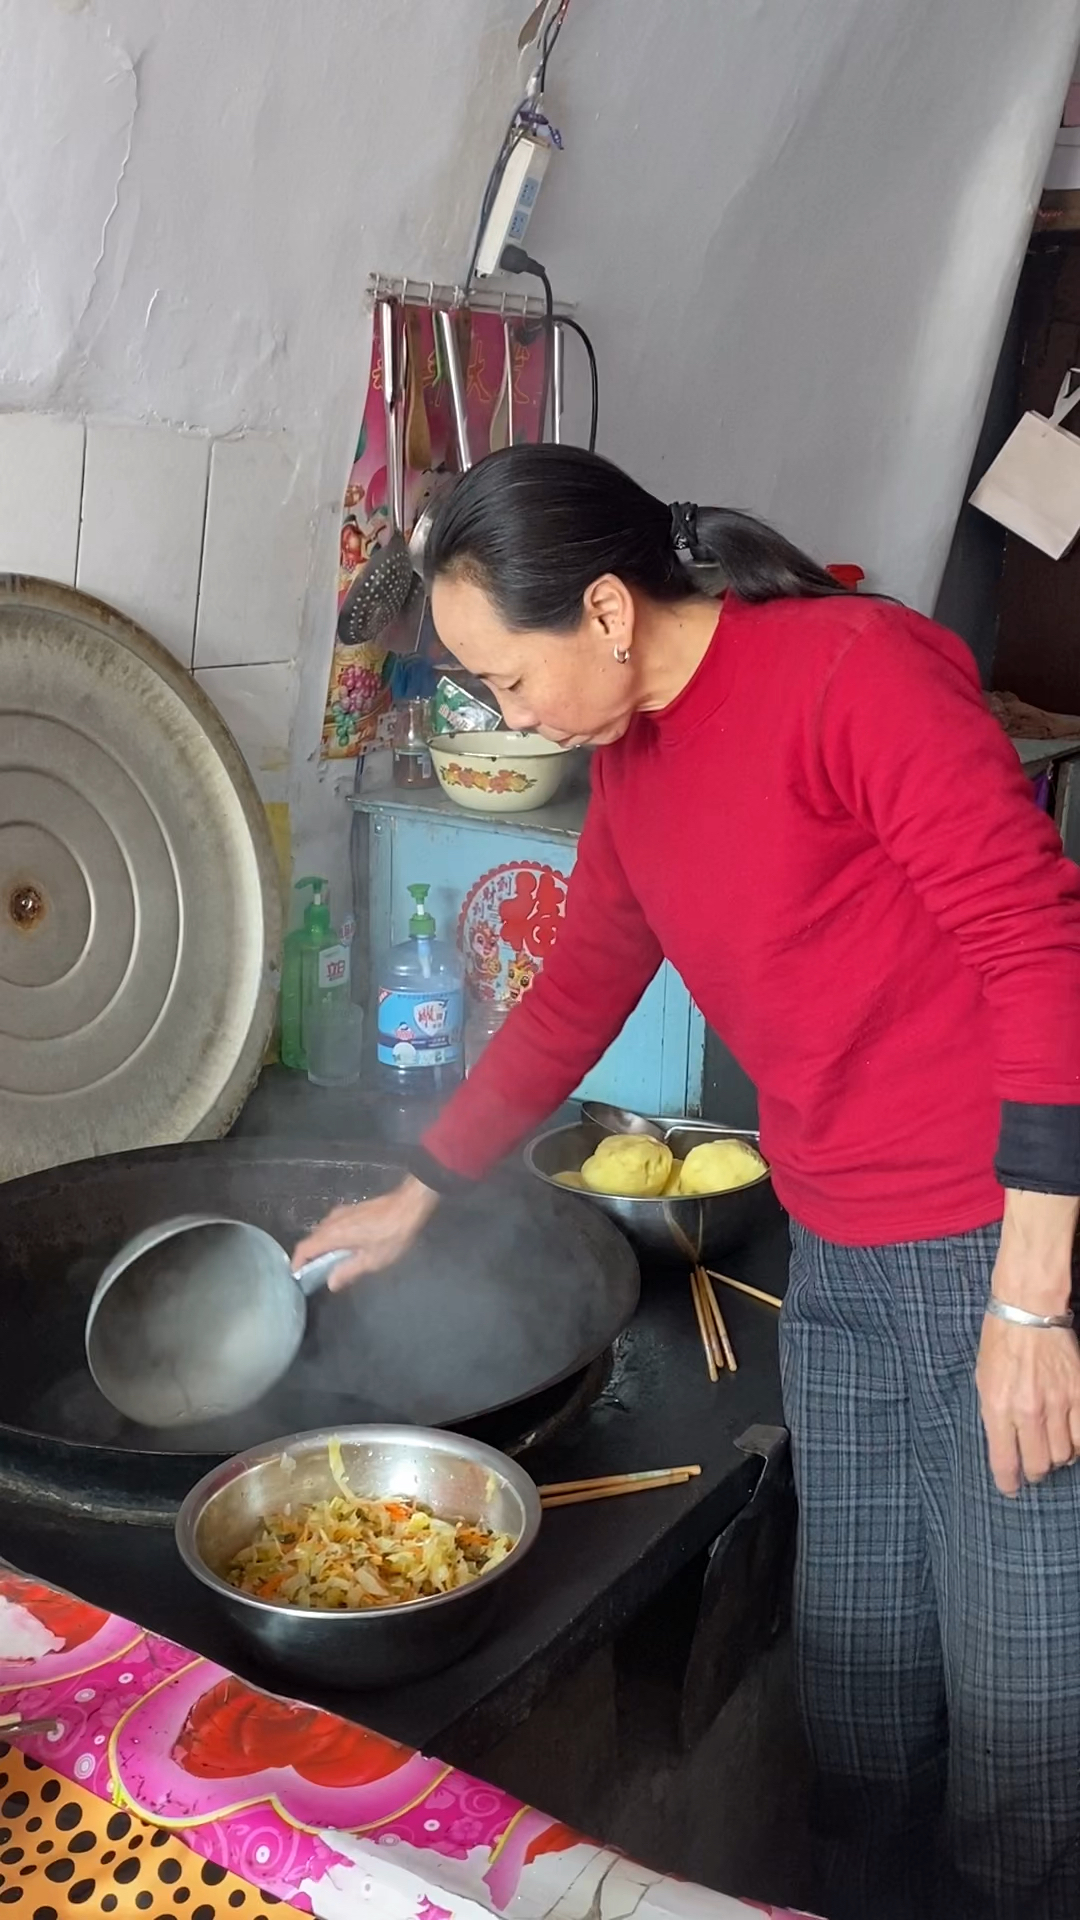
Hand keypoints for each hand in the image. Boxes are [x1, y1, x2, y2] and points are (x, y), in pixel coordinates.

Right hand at [292, 1175, 439, 1292]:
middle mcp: (331, 1221)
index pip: (304, 1248)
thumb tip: (330, 1283)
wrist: (409, 1206)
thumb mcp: (371, 1260)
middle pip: (311, 1240)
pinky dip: (331, 1240)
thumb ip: (348, 1271)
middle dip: (310, 1258)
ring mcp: (341, 1213)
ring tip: (331, 1265)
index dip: (297, 1263)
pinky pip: (333, 1227)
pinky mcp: (351, 1210)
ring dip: (322, 1248)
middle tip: (315, 1276)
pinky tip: (345, 1249)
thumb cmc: (391, 1236)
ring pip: (322, 1233)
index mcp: (332, 1234)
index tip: (297, 1276)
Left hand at [976, 1314, 1079, 1494]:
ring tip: (1050, 1448)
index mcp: (997, 1407)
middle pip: (1038, 1464)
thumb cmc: (999, 1344)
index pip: (1005, 1462)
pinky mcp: (1079, 1393)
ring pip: (1063, 1454)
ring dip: (1056, 1457)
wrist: (1028, 1311)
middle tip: (1032, 1467)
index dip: (1009, 1482)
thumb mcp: (984, 1381)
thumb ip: (994, 1416)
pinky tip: (1069, 1438)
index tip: (1010, 1488)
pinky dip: (1077, 1444)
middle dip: (1034, 1472)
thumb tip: (1005, 1447)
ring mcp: (1057, 1403)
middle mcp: (1028, 1410)